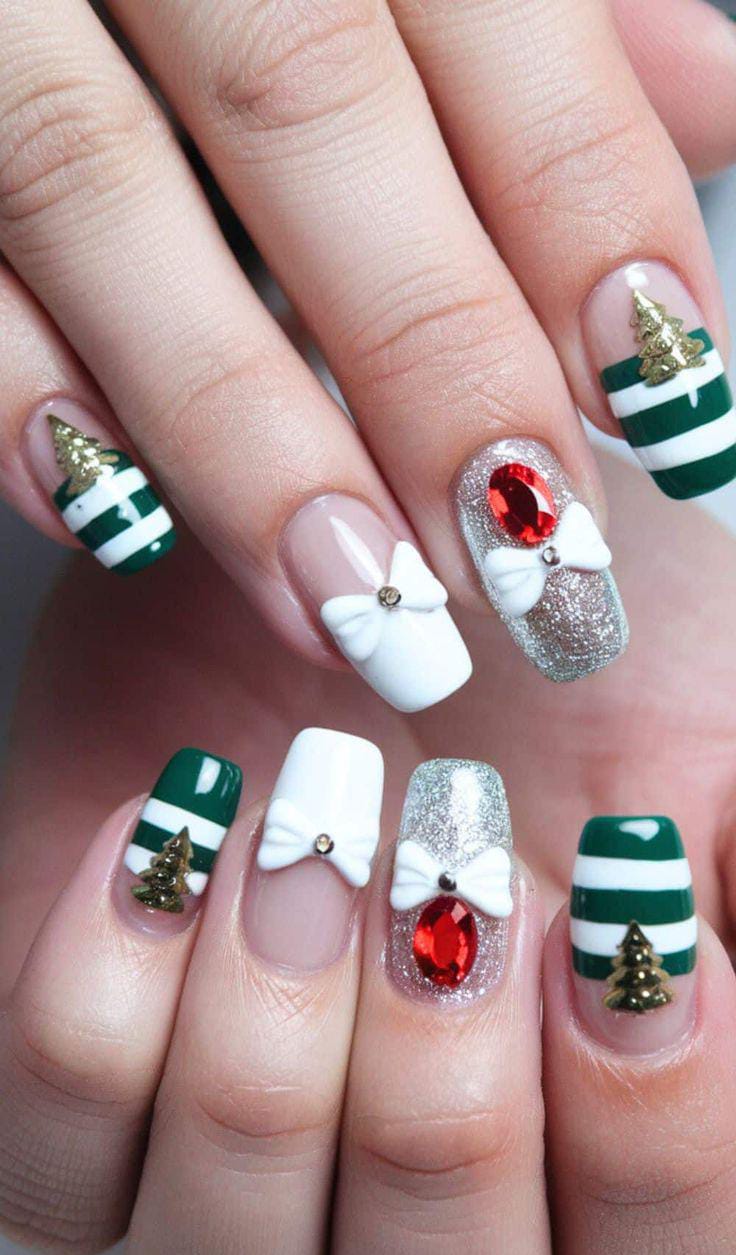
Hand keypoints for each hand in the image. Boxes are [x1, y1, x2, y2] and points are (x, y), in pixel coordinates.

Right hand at [0, 0, 735, 713]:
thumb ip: (560, 15)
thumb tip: (717, 100)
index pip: (493, 15)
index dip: (586, 211)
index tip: (663, 401)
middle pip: (308, 108)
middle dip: (431, 356)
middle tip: (522, 559)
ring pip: (95, 185)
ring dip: (235, 423)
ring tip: (350, 595)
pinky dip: (17, 390)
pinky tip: (111, 517)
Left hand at [2, 455, 735, 1252]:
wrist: (348, 593)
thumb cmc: (537, 681)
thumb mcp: (689, 754)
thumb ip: (718, 902)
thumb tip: (705, 969)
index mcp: (575, 1177)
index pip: (654, 1248)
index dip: (649, 1108)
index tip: (617, 911)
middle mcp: (401, 1221)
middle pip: (441, 1244)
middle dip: (448, 1044)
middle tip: (456, 844)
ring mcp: (222, 1194)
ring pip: (239, 1207)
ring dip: (287, 996)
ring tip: (320, 825)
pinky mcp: (78, 1120)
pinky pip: (60, 1126)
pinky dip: (122, 974)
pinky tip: (192, 821)